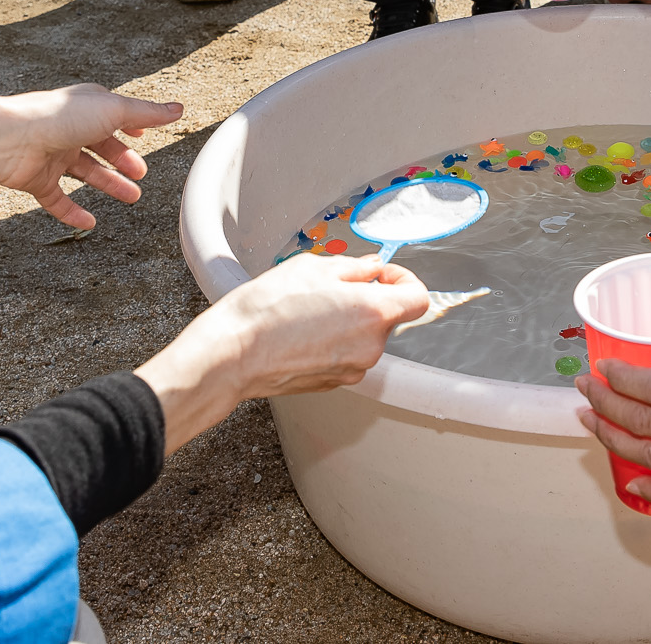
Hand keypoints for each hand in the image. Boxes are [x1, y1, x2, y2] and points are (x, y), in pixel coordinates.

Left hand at [0, 86, 183, 229]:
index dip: (130, 126)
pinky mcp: (37, 180)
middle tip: (141, 175)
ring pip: (85, 172)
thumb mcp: (113, 111)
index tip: (142, 136)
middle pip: (101, 146)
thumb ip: (147, 113)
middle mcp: (69, 129)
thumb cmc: (60, 118)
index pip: (112, 116)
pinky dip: (73, 212)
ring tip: (133, 197)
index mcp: (86, 107)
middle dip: (122, 159)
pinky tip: (90, 223)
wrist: (11, 140)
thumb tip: (178, 108)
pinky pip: (57, 199)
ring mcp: (52, 155)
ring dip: (108, 184)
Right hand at [137, 254, 427, 452]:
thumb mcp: (313, 268)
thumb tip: (373, 269)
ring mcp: (352, 369)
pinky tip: (302, 332)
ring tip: (309, 309)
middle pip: (388, 317)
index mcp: (373, 313)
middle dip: (368, 298)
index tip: (382, 273)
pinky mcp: (333, 383)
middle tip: (332, 286)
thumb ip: (354, 268)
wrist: (232, 354)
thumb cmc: (267, 309)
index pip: (418, 297)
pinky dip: (333, 341)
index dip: (403, 279)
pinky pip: (346, 355)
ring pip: (365, 337)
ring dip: (349, 321)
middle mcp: (371, 347)